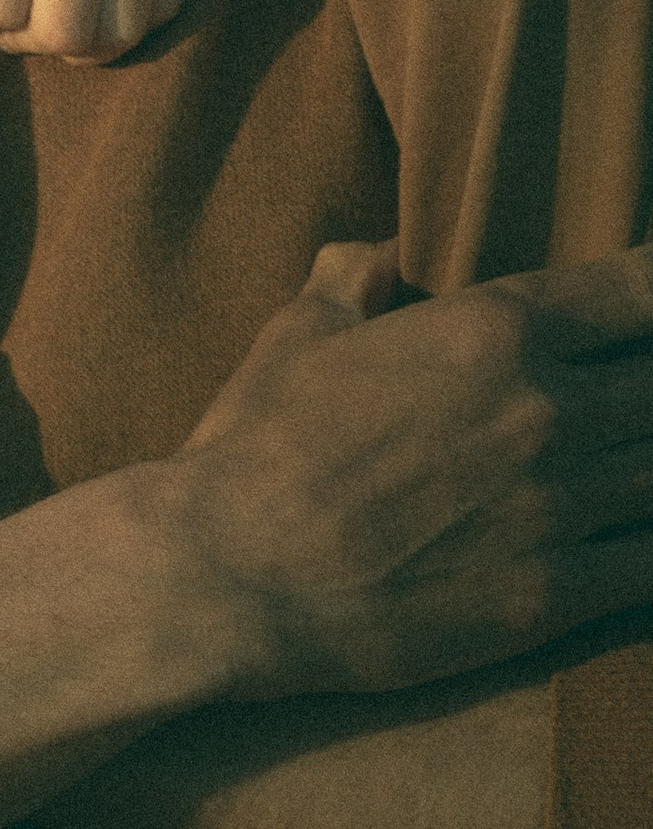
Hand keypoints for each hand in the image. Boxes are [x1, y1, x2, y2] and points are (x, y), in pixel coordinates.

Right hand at [166, 238, 652, 701]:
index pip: (628, 293)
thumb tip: (382, 253)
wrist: (238, 567)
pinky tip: (648, 539)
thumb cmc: (262, 440)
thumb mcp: (302, 333)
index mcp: (491, 329)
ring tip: (641, 455)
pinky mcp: (559, 596)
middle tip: (644, 385)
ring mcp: (560, 505)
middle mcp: (545, 408)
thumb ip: (355, 280)